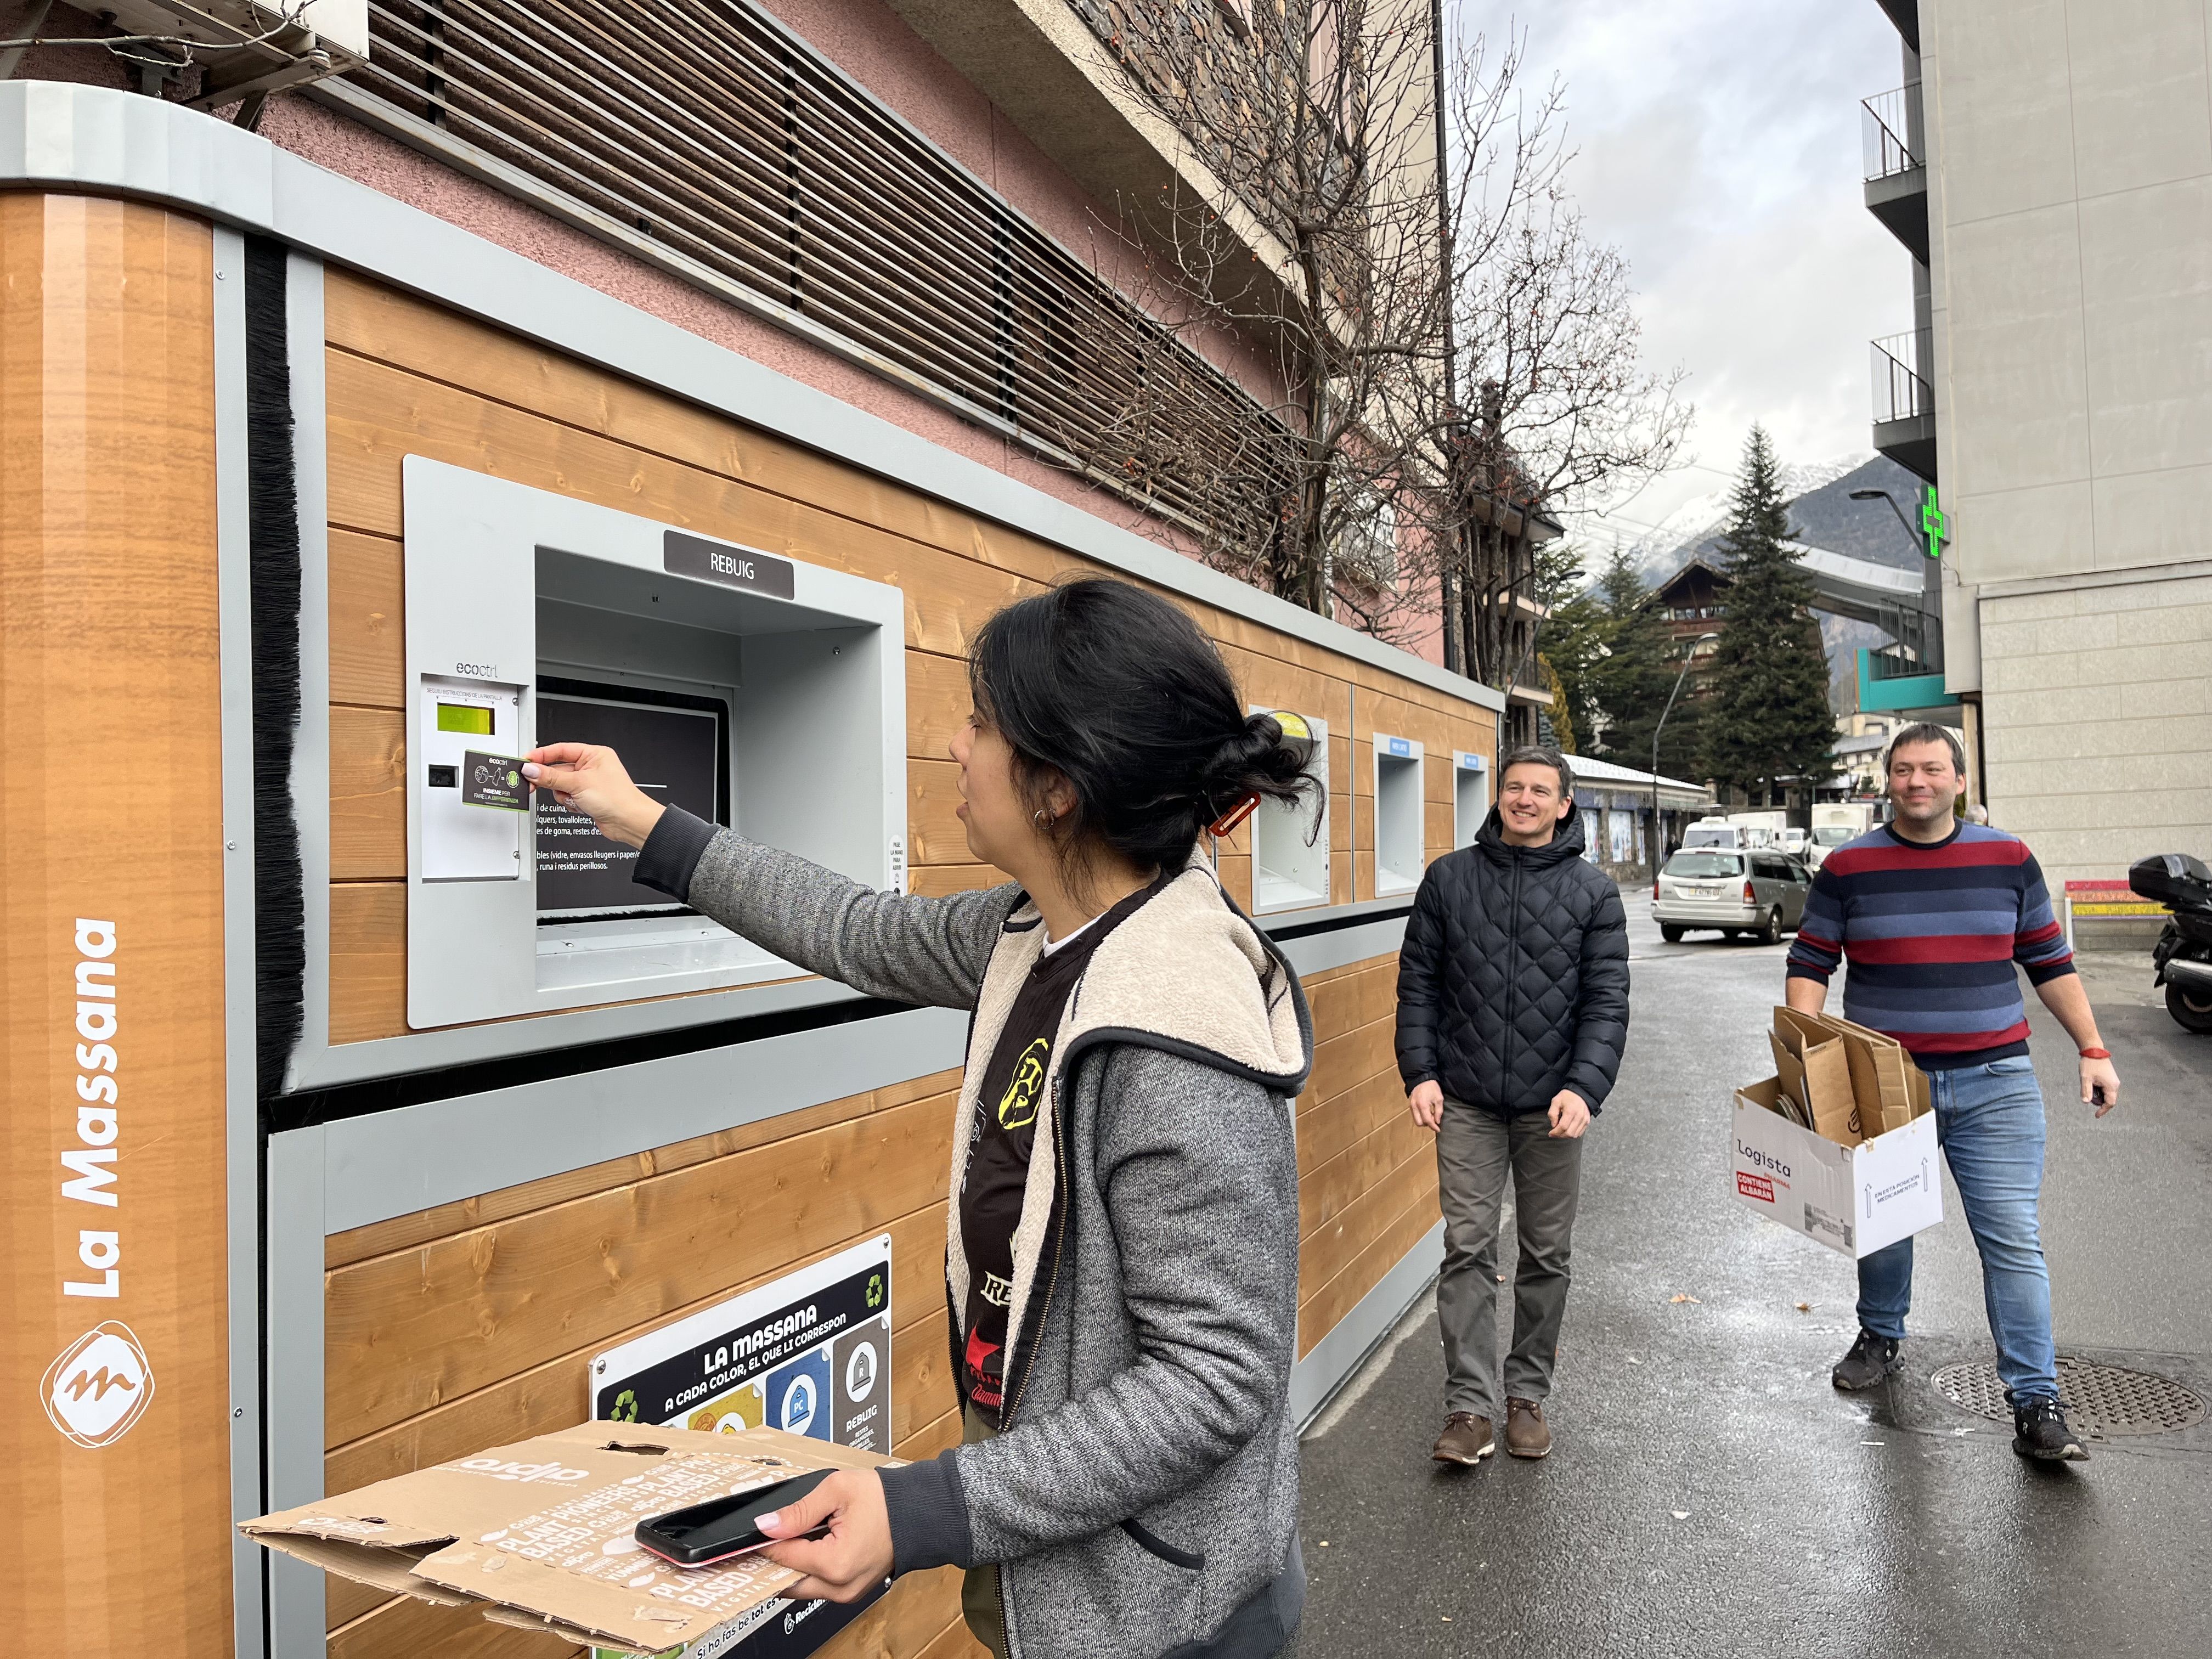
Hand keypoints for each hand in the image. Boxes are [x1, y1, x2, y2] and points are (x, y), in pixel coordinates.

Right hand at [521, 743, 665, 848]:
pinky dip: (569, 802)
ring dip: (563, 793)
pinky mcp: (586, 797)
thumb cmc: (617, 798)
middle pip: (557, 769)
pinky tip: (580, 805)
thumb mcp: (578, 783)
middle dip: (551, 779)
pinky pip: (566, 796)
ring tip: (574, 797)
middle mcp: (591, 766)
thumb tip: (531, 769)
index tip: (525, 762)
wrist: (629, 822)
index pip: (560, 750)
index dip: (541, 755)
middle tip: (534, 783)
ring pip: (560, 785)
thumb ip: (551, 777)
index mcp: (593, 754)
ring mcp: (588, 782)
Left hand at [757, 1469, 893, 1602]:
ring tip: (793, 1538)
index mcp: (835, 1563)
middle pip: (787, 1582)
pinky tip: (811, 1547)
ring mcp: (847, 1593)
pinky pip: (819, 1586)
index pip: (783, 1556)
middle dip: (774, 1561)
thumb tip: (767, 1525)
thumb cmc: (886, 1500)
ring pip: (802, 1587)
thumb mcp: (837, 1490)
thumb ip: (798, 1510)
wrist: (919, 1512)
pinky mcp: (852, 1592)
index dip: (764, 1542)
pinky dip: (809, 1570)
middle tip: (766, 1539)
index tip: (753, 1532)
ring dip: (792, 1566)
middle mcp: (840, 1587)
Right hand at [1408, 1080, 1443, 1131]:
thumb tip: (1437, 1121)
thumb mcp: (1439, 1098)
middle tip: (1434, 1121)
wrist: (1421, 1078)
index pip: (1428, 1121)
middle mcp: (1415, 1107)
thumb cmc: (1431, 1087)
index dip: (1434, 1126)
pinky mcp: (1410, 1104)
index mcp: (1423, 1105)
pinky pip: (1414, 1115)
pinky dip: (1420, 1116)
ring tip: (1431, 1115)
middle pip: (1419, 1123)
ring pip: (1416, 1120)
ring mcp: (1411, 1105)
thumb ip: (1439, 1111)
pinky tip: (1426, 1112)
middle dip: (1427, 1124)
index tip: (1438, 1129)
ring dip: (1423, 1121)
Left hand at [1547, 1090, 1589, 1138]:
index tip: (1550, 1133)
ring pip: (1574, 1135)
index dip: (1555, 1132)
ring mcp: (1584, 1120)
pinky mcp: (1587, 1121)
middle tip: (1554, 1133)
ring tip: (1560, 1131)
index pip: (1563, 1127)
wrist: (1580, 1092)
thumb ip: (1552, 1114)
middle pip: (1569, 1133)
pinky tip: (1567, 1130)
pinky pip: (1579, 1133)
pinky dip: (1572, 1134)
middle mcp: (1579, 1117)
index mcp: (1570, 1111)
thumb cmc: (1567, 1096)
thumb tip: (1554, 1125)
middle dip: (1560, 1135)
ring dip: (1566, 1136)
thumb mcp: (1556, 1101)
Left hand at [2081, 1053, 2119, 1118]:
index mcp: (2111, 1086)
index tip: (2096, 1115)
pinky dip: (2100, 1091)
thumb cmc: (2090, 1064)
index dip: (2103, 1110)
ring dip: (2099, 1096)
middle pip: (2109, 1100)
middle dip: (2100, 1103)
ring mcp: (2113, 1081)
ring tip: (2089, 1087)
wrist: (2094, 1051)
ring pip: (2107, 1094)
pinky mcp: (2110, 1078)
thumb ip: (2086, 1091)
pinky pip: (2106, 1089)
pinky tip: (2092, 1085)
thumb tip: (2085, 1102)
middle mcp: (2115, 1084)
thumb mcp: (2085, 1078)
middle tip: (2088, 1099)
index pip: (2110, 1103)